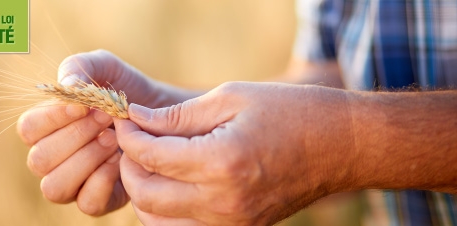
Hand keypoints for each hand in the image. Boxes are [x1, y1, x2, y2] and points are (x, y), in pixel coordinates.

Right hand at [17, 50, 197, 214]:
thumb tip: (67, 85)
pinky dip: (103, 180)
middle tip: (107, 119)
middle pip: (39, 160)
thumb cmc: (126, 89)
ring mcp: (73, 183)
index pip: (28, 129)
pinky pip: (87, 204)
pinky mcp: (98, 201)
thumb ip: (80, 67)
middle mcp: (53, 159)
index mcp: (46, 127)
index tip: (84, 106)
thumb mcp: (106, 67)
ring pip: (55, 187)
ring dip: (86, 160)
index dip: (52, 117)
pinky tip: (121, 159)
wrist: (162, 113)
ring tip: (114, 139)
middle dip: (76, 136)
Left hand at [114, 82, 355, 224]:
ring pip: (157, 221)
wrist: (341, 146)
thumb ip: (178, 115)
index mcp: (222, 162)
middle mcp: (224, 202)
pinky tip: (170, 182)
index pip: (150, 157)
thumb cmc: (291, 112)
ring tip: (150, 161)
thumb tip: (136, 120)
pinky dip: (164, 209)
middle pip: (145, 195)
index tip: (125, 119)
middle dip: (128, 165)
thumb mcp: (232, 98)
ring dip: (143, 191)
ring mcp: (231, 223)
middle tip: (133, 140)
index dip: (128, 136)